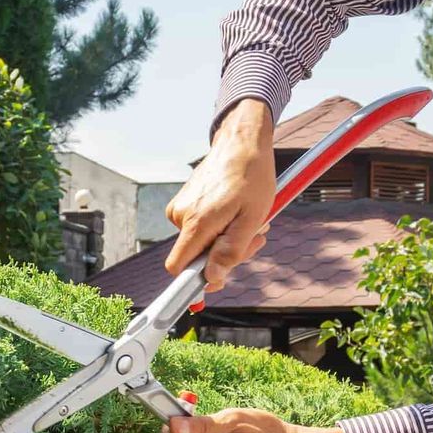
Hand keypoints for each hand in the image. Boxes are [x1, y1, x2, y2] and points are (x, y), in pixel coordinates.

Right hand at [164, 99, 275, 292]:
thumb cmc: (251, 176)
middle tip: (254, 239)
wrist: (241, 141)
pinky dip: (220, 226)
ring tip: (248, 219)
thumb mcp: (252, 218)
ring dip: (227, 239)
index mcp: (196, 223)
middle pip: (196, 257)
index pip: (178, 268)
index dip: (193, 283)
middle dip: (225, 256)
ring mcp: (181, 208)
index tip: (207, 290)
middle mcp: (181, 216)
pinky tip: (236, 211)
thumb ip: (231, 251)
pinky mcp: (184, 202)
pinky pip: (200, 228)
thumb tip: (213, 279)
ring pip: (201, 243)